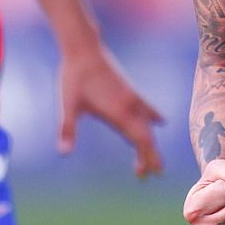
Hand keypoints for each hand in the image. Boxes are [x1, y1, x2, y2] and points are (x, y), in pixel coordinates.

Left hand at [58, 40, 164, 176]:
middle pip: (146, 135)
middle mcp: (129, 105)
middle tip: (153, 174)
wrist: (84, 49)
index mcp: (118, 111)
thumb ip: (67, 129)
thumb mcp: (68, 105)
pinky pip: (146, 108)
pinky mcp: (129, 89)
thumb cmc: (74, 77)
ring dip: (150, 140)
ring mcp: (131, 96)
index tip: (145, 175)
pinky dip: (153, 117)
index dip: (145, 158)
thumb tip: (63, 153)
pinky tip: (160, 122)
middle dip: (150, 155)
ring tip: (152, 156)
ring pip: (147, 123)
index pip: (139, 140)